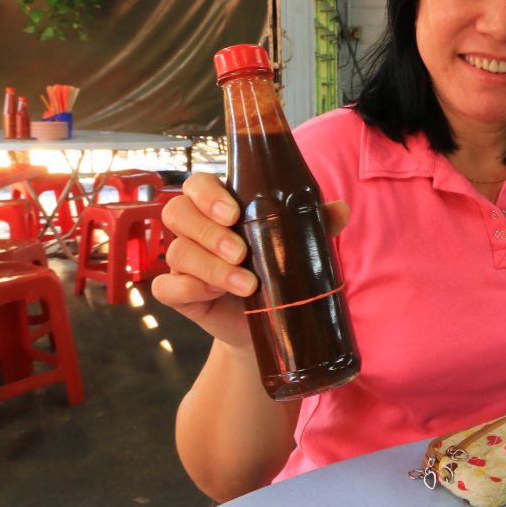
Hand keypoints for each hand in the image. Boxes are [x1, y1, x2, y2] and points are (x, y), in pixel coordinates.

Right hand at [151, 173, 349, 346]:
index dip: (208, 195)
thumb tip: (340, 210)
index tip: (233, 213)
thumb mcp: (298, 245)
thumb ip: (316, 224)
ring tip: (246, 284)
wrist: (270, 321)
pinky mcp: (178, 294)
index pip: (197, 185)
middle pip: (177, 212)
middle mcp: (195, 229)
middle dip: (209, 232)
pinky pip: (166, 287)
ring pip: (178, 251)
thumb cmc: (280, 271)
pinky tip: (213, 294)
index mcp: (219, 207)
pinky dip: (190, 288)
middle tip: (241, 252)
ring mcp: (183, 262)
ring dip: (211, 267)